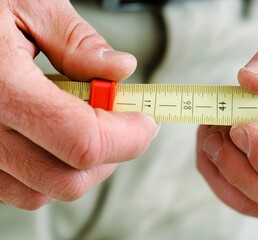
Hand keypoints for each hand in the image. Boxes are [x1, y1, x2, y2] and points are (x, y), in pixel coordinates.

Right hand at [0, 0, 157, 208]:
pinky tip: (60, 136)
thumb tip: (120, 68)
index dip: (128, 138)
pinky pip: (20, 186)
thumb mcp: (29, 4)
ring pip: (44, 190)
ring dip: (84, 165)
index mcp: (1, 88)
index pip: (83, 141)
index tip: (147, 121)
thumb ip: (77, 41)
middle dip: (112, 155)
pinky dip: (53, 168)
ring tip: (95, 126)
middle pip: (67, 178)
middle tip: (128, 125)